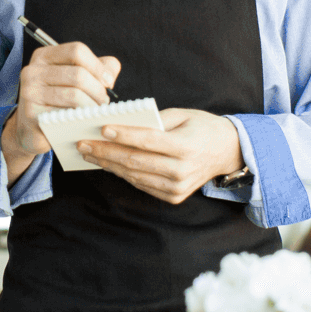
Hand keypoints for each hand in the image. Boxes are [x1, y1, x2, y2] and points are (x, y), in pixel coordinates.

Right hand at [0, 42, 120, 174]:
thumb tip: (109, 74)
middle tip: (103, 102)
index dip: (98, 66)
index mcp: (44, 56)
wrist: (32, 129)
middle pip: (78, 75)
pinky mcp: (31, 115)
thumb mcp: (78, 78)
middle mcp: (32, 71)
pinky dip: (80, 119)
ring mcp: (29, 93)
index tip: (108, 82)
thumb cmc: (59, 101)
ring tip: (96, 112)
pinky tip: (84, 122)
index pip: (77, 50)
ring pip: (74, 96)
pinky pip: (65, 115)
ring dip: (92, 106)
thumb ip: (99, 68)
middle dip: (98, 90)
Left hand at [76, 108, 243, 204]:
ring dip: (108, 164)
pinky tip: (107, 163)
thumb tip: (123, 123)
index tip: (101, 129)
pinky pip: (141, 184)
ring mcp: (177, 187)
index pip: (147, 141)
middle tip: (82, 144)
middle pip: (135, 161)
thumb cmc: (203, 128)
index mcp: (185, 147)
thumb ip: (155, 119)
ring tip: (89, 153)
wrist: (228, 152)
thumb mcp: (184, 115)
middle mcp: (181, 171)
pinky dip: (122, 173)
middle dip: (105, 152)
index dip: (123, 136)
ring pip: (134, 175)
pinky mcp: (173, 196)